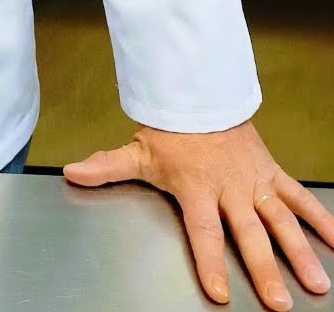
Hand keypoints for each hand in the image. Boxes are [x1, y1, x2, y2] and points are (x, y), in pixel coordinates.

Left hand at [63, 120, 333, 309]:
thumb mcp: (137, 150)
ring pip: (281, 220)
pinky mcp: (271, 172)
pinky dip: (321, 218)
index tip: (219, 292)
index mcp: (197, 188)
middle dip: (265, 270)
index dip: (211, 262)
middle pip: (250, 234)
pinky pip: (299, 197)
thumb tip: (72, 174)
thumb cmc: (169, 128)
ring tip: (316, 283)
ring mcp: (254, 181)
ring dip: (300, 252)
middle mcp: (230, 188)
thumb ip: (107, 167)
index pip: (204, 232)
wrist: (198, 91)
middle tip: (279, 303)